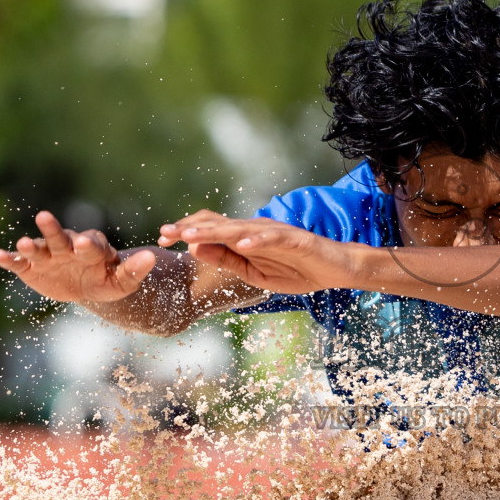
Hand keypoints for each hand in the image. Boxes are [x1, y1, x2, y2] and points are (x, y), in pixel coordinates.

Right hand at [0, 211, 157, 302]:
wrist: (83, 288)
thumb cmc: (105, 281)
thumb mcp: (121, 282)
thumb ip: (134, 271)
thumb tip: (152, 258)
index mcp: (92, 248)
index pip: (91, 244)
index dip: (88, 244)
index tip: (85, 244)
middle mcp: (67, 246)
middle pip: (60, 236)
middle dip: (53, 229)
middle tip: (45, 217)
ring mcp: (47, 256)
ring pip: (38, 248)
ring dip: (30, 246)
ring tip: (23, 243)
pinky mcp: (29, 267)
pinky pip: (18, 262)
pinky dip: (9, 259)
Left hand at [160, 212, 360, 296]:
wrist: (338, 270)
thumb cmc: (298, 270)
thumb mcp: (255, 273)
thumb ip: (227, 260)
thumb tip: (194, 250)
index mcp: (246, 238)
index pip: (212, 230)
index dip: (187, 232)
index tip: (162, 238)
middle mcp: (257, 230)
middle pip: (219, 226)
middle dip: (191, 229)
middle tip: (165, 232)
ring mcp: (277, 233)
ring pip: (241, 229)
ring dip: (215, 232)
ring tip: (192, 236)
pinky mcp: (297, 239)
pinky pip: (274, 238)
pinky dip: (257, 240)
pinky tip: (241, 244)